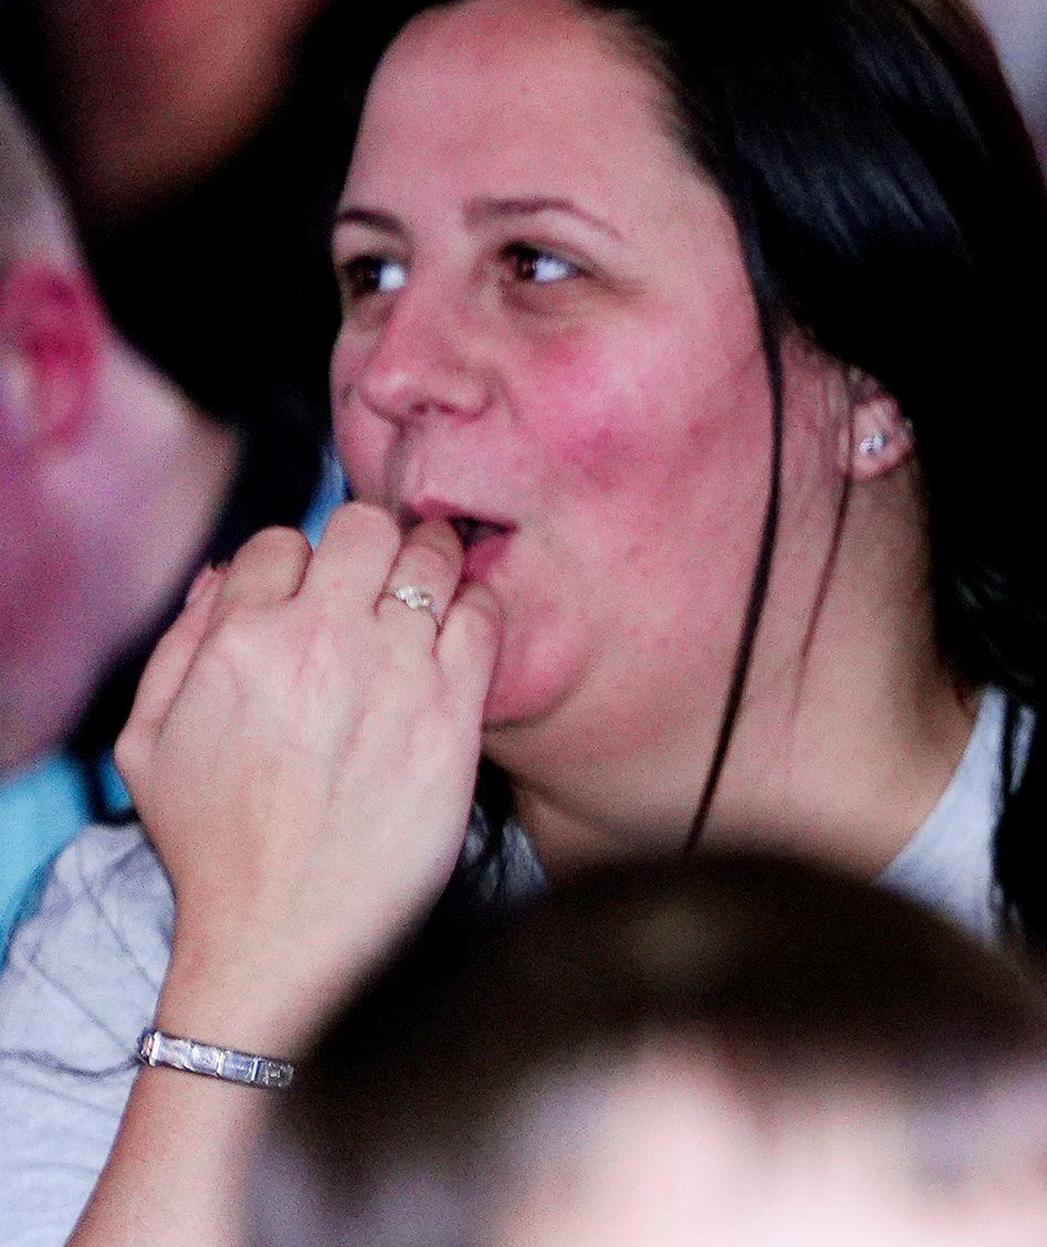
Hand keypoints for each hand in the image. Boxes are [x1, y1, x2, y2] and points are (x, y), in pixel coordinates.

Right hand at [115, 504, 498, 1054]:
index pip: (282, 541)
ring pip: (436, 555)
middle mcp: (323, 642)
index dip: (295, 563)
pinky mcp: (456, 712)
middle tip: (378, 574)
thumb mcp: (146, 744)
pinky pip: (487, 615)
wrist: (283, 934)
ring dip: (432, 561)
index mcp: (242, 643)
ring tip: (426, 592)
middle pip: (368, 525)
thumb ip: (179, 647)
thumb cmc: (213, 844)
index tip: (310, 593)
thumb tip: (225, 578)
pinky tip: (460, 635)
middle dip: (371, 540)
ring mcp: (398, 673)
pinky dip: (478, 607)